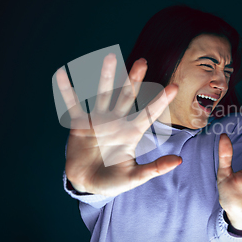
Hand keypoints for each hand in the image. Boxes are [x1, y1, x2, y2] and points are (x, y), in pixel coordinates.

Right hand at [56, 53, 180, 195]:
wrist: (87, 184)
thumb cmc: (112, 181)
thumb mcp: (134, 178)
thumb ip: (154, 169)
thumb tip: (179, 161)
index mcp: (131, 134)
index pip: (148, 114)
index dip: (160, 101)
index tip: (174, 87)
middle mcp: (116, 122)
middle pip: (127, 96)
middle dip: (134, 79)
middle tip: (142, 61)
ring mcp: (98, 121)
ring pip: (103, 94)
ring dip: (106, 76)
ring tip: (110, 57)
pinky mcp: (79, 125)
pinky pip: (73, 105)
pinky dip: (67, 91)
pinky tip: (62, 73)